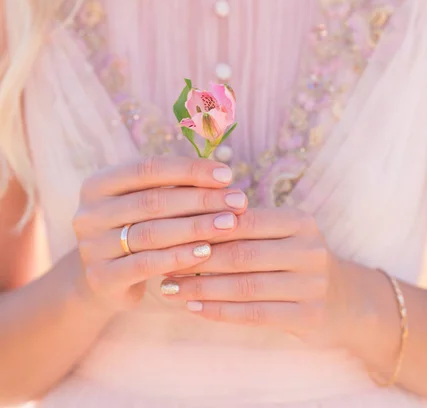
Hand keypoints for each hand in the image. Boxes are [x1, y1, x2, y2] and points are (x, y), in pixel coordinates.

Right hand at [72, 156, 247, 312]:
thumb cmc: (135, 229)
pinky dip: (179, 257)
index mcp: (98, 184)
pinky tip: (206, 252)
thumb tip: (224, 177)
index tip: (227, 175)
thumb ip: (174, 187)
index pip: (148, 168)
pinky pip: (146, 265)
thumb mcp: (145, 202)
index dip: (190, 170)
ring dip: (195, 227)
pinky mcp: (101, 279)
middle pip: (153, 201)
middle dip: (200, 199)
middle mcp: (88, 213)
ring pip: (151, 233)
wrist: (102, 280)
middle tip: (238, 201)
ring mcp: (91, 247)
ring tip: (229, 223)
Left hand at [161, 206, 345, 344]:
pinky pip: (255, 314)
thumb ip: (243, 225)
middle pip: (242, 254)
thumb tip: (187, 217)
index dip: (206, 227)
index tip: (171, 232)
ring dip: (201, 288)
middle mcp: (310, 250)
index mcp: (299, 221)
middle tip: (162, 263)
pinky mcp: (309, 316)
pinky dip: (220, 311)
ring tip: (170, 288)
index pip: (245, 221)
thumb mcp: (281, 233)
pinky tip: (194, 308)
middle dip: (196, 260)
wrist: (344, 300)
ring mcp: (312, 286)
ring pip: (245, 287)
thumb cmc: (295, 258)